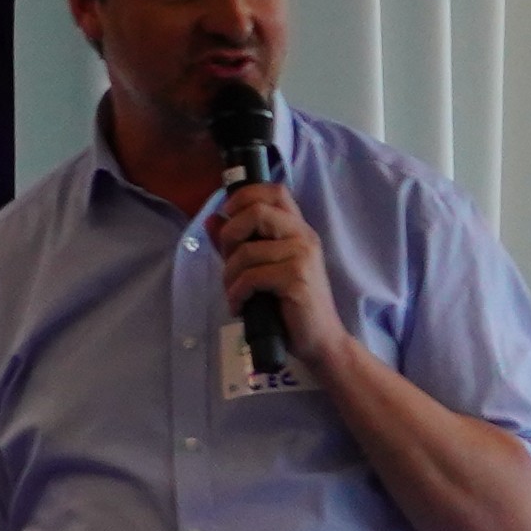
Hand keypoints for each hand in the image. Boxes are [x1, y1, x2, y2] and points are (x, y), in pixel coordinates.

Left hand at [210, 179, 326, 344]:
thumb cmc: (288, 304)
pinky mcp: (296, 278)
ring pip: (246, 251)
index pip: (274, 191)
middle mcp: (303, 236)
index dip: (244, 195)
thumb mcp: (259, 269)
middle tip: (228, 262)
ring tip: (234, 294)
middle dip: (230, 236)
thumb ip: (237, 244)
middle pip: (256, 211)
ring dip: (229, 277)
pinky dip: (236, 294)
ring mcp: (302, 255)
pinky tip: (240, 307)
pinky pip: (251, 277)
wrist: (319, 340)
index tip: (228, 216)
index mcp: (297, 229)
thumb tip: (211, 220)